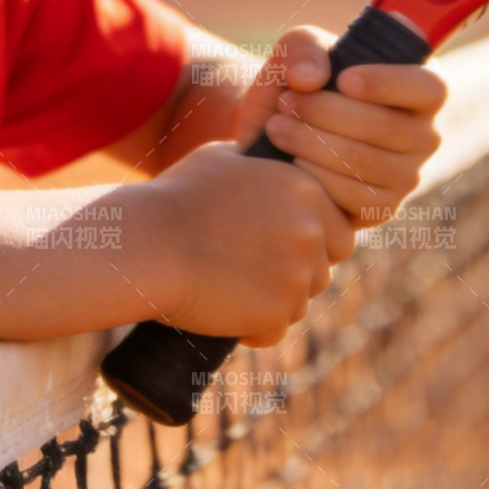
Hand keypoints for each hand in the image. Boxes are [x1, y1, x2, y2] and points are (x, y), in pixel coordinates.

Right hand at [144, 141, 355, 347]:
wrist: (149, 242)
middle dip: (300, 274)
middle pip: (326, 268)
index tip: (280, 247)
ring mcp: (297, 273)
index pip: (340, 229)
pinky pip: (274, 330)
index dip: (313, 242)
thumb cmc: (176, 197)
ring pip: (300, 301)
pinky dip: (252, 329)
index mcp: (305, 190)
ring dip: (274, 302)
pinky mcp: (276, 311)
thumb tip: (264, 160)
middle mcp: (311, 229)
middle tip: (257, 272)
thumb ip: (258, 163)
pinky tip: (223, 312)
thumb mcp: (222, 158)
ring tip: (231, 289)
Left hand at [233, 24, 447, 229]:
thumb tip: (310, 79)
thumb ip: (304, 49)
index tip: (344, 80)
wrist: (274, 131)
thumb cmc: (298, 82)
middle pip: (387, 127)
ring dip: (313, 144)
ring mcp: (407, 175)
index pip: (429, 88)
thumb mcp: (297, 50)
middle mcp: (424, 135)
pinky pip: (357, 198)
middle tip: (285, 102)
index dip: (389, 84)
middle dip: (327, 113)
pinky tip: (291, 162)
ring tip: (278, 128)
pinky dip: (318, 179)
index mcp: (420, 89)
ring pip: (367, 163)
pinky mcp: (383, 207)